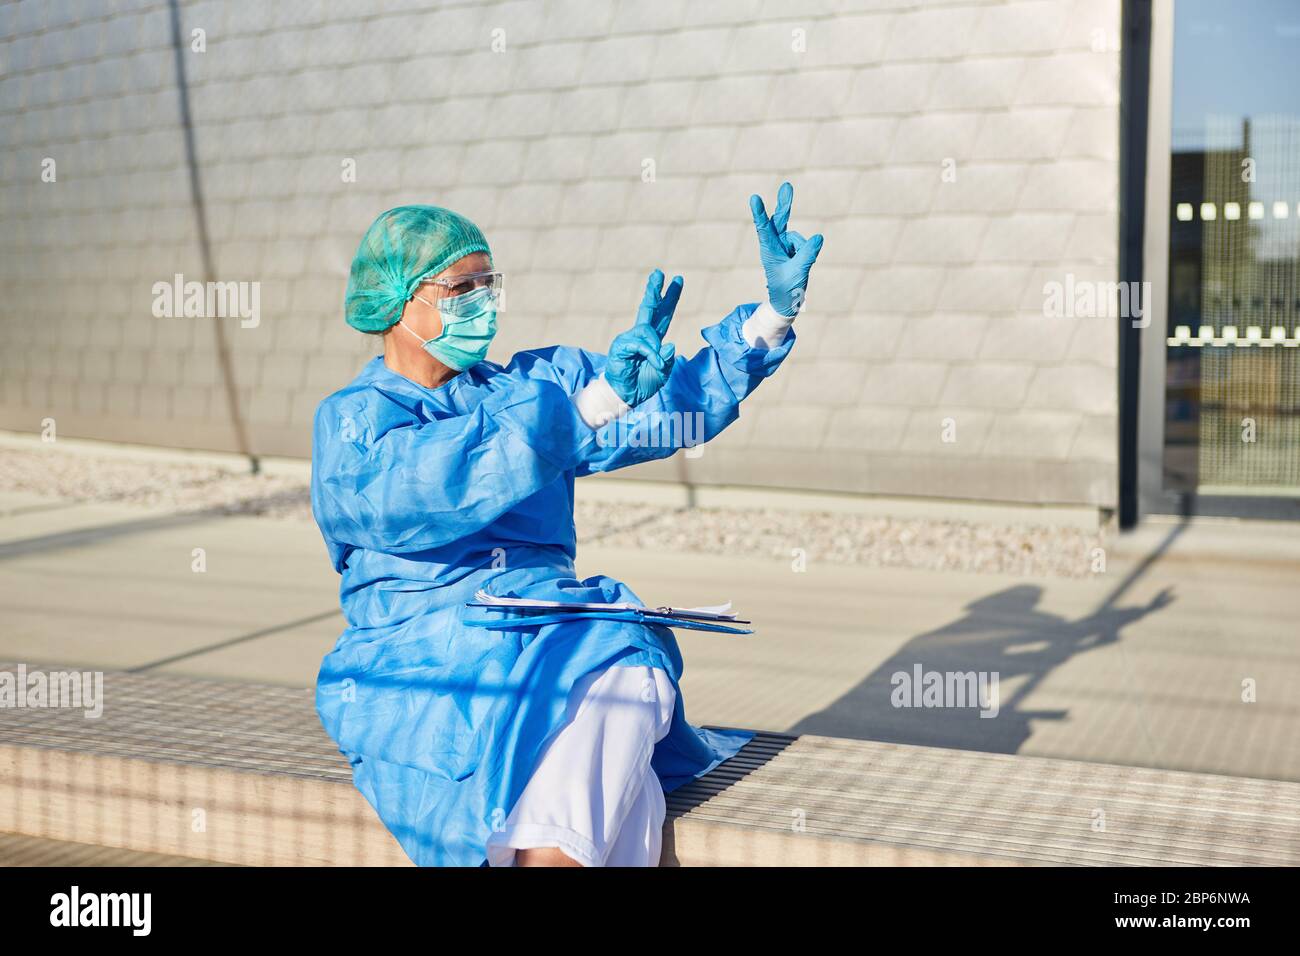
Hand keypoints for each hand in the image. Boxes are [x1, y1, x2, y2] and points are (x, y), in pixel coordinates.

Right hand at [604, 269, 681, 406]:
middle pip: (650, 308)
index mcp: (652, 339)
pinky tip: (654, 363)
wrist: (625, 396)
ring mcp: (629, 338)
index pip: (663, 315)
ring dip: (655, 347)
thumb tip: (670, 345)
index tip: (678, 280)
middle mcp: (640, 335)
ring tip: (657, 364)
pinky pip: (641, 344)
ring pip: (648, 331)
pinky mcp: (621, 345)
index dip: (670, 298)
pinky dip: (651, 354)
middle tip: (660, 273)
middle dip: (655, 291)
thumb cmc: (642, 384)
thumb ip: (667, 360)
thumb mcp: (662, 373)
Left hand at [750, 181, 823, 316]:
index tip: (754, 198)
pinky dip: (806, 252)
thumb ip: (808, 254)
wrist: (787, 301)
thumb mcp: (798, 272)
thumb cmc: (786, 289)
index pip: (764, 229)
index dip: (760, 213)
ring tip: (798, 266)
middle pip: (780, 220)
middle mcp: (775, 244)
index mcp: (769, 250)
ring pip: (798, 238)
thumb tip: (818, 237)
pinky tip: (801, 264)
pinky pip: (805, 244)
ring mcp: (784, 246)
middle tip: (787, 185)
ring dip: (803, 249)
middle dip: (785, 204)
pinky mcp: (792, 249)